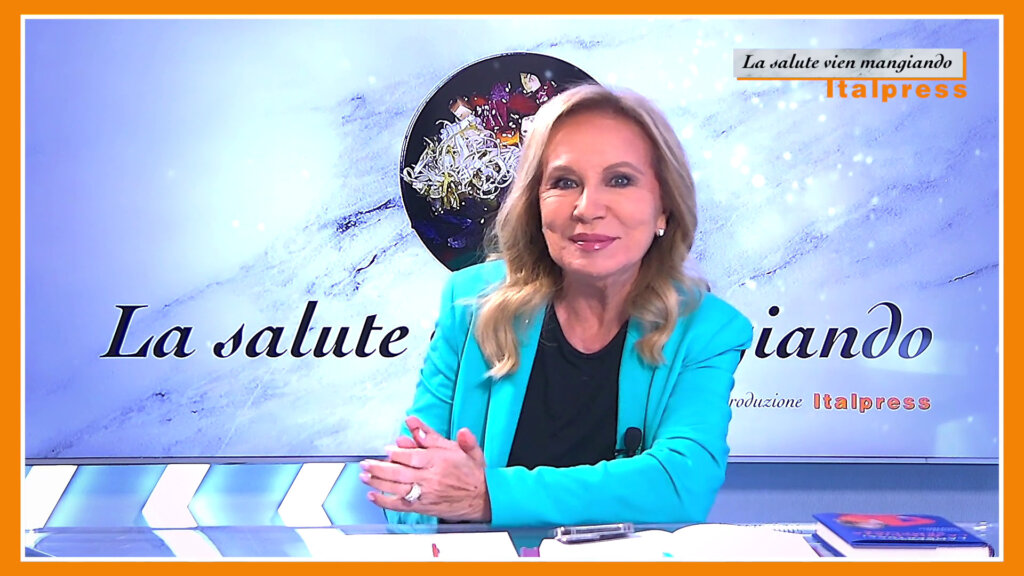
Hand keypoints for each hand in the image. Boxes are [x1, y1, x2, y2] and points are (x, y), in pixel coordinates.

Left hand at [360, 416, 490, 521]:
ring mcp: (425, 494)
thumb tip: (417, 424)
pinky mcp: (423, 506)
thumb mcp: (462, 448)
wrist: (484, 499)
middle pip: (399, 472)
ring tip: (363, 476)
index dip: (397, 452)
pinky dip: (384, 501)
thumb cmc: (472, 472)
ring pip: (396, 487)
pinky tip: (372, 495)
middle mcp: (430, 478)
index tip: (387, 449)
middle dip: (379, 468)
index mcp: (439, 461)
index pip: (412, 456)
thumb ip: (437, 436)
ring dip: (377, 482)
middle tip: (365, 464)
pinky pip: (400, 504)